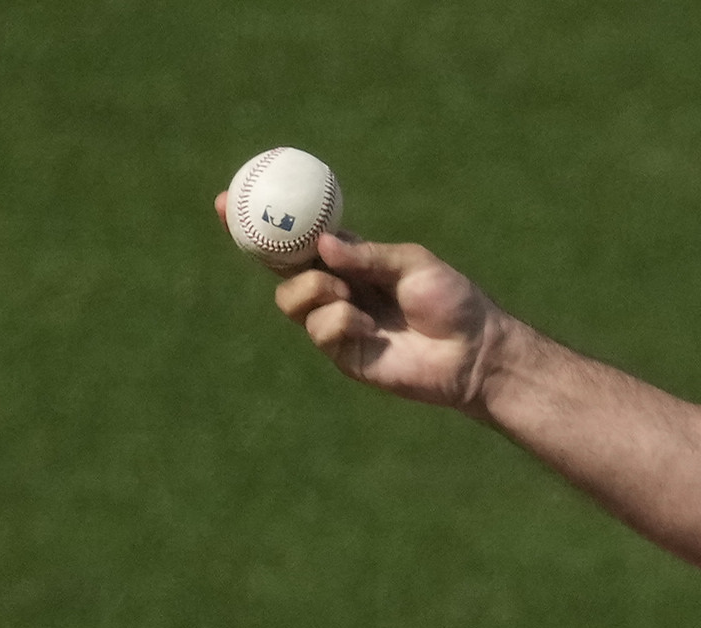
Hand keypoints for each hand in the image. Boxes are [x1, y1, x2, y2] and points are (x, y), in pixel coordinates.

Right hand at [224, 204, 507, 409]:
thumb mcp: (411, 264)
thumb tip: (322, 244)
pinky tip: (367, 326)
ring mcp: (337, 322)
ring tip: (347, 292)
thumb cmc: (452, 301)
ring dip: (313, 290)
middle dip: (259, 248)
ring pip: (290, 300)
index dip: (264, 221)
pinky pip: (318, 330)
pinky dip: (338, 321)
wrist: (473, 350)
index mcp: (350, 261)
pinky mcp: (344, 354)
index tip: (227, 200)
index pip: (299, 239)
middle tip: (253, 230)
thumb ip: (367, 255)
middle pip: (282, 268)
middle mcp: (337, 289)